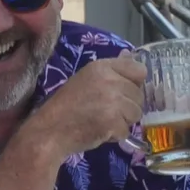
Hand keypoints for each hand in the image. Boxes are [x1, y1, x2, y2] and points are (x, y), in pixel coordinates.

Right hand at [28, 56, 144, 158]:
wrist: (50, 130)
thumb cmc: (66, 105)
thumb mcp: (86, 78)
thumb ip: (111, 69)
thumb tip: (130, 54)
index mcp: (102, 67)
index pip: (139, 69)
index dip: (134, 83)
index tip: (122, 91)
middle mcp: (110, 81)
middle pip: (139, 94)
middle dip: (127, 105)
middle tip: (106, 110)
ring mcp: (113, 102)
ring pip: (136, 113)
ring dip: (123, 121)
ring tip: (104, 121)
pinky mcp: (113, 122)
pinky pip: (127, 130)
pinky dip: (115, 135)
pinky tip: (100, 131)